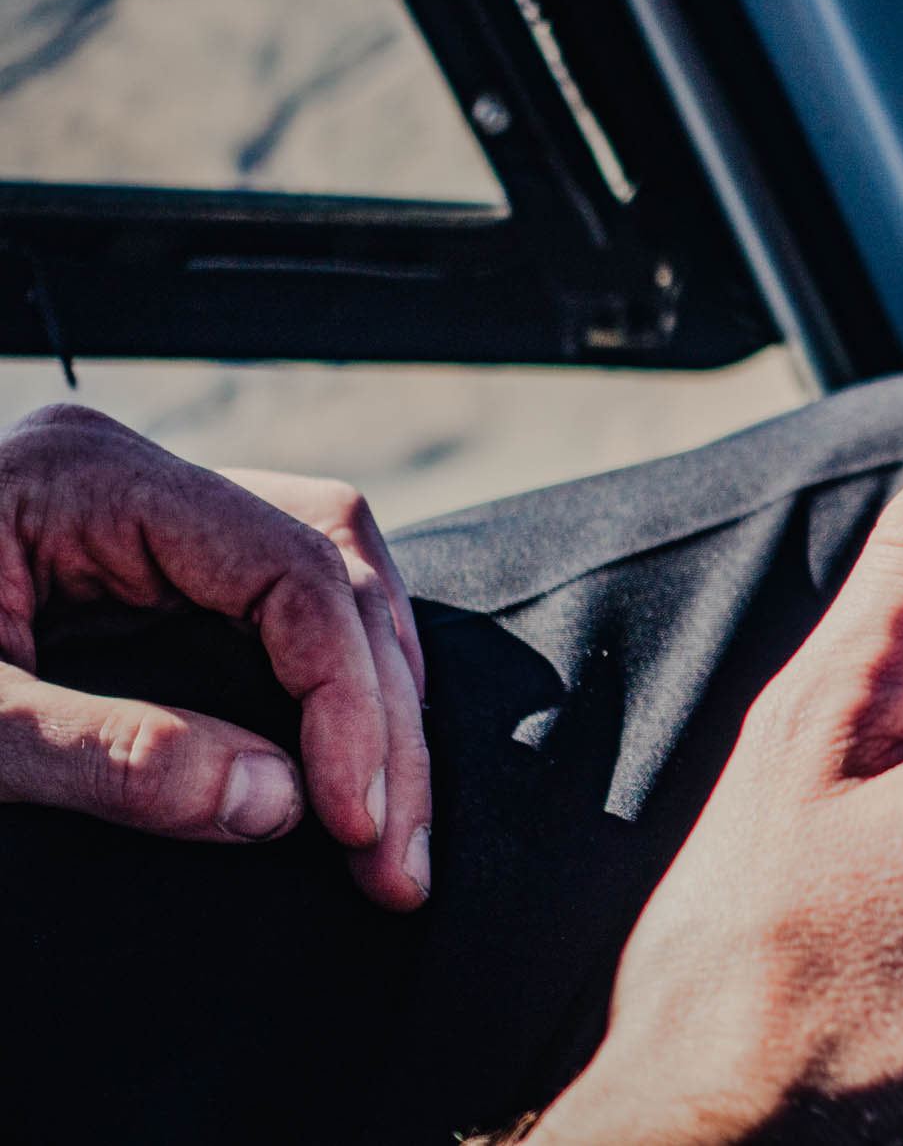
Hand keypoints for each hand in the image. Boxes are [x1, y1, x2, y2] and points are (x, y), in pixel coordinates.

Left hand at [0, 404, 430, 909]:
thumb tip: (281, 803)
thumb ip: (110, 757)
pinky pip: (288, 615)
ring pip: (332, 583)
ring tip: (384, 826)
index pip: (288, 567)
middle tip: (393, 851)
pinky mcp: (156, 573)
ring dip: (377, 704)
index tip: (352, 822)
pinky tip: (345, 773)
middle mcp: (139, 478)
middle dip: (384, 714)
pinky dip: (333, 696)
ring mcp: (154, 519)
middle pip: (334, 566)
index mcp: (86, 475)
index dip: (348, 700)